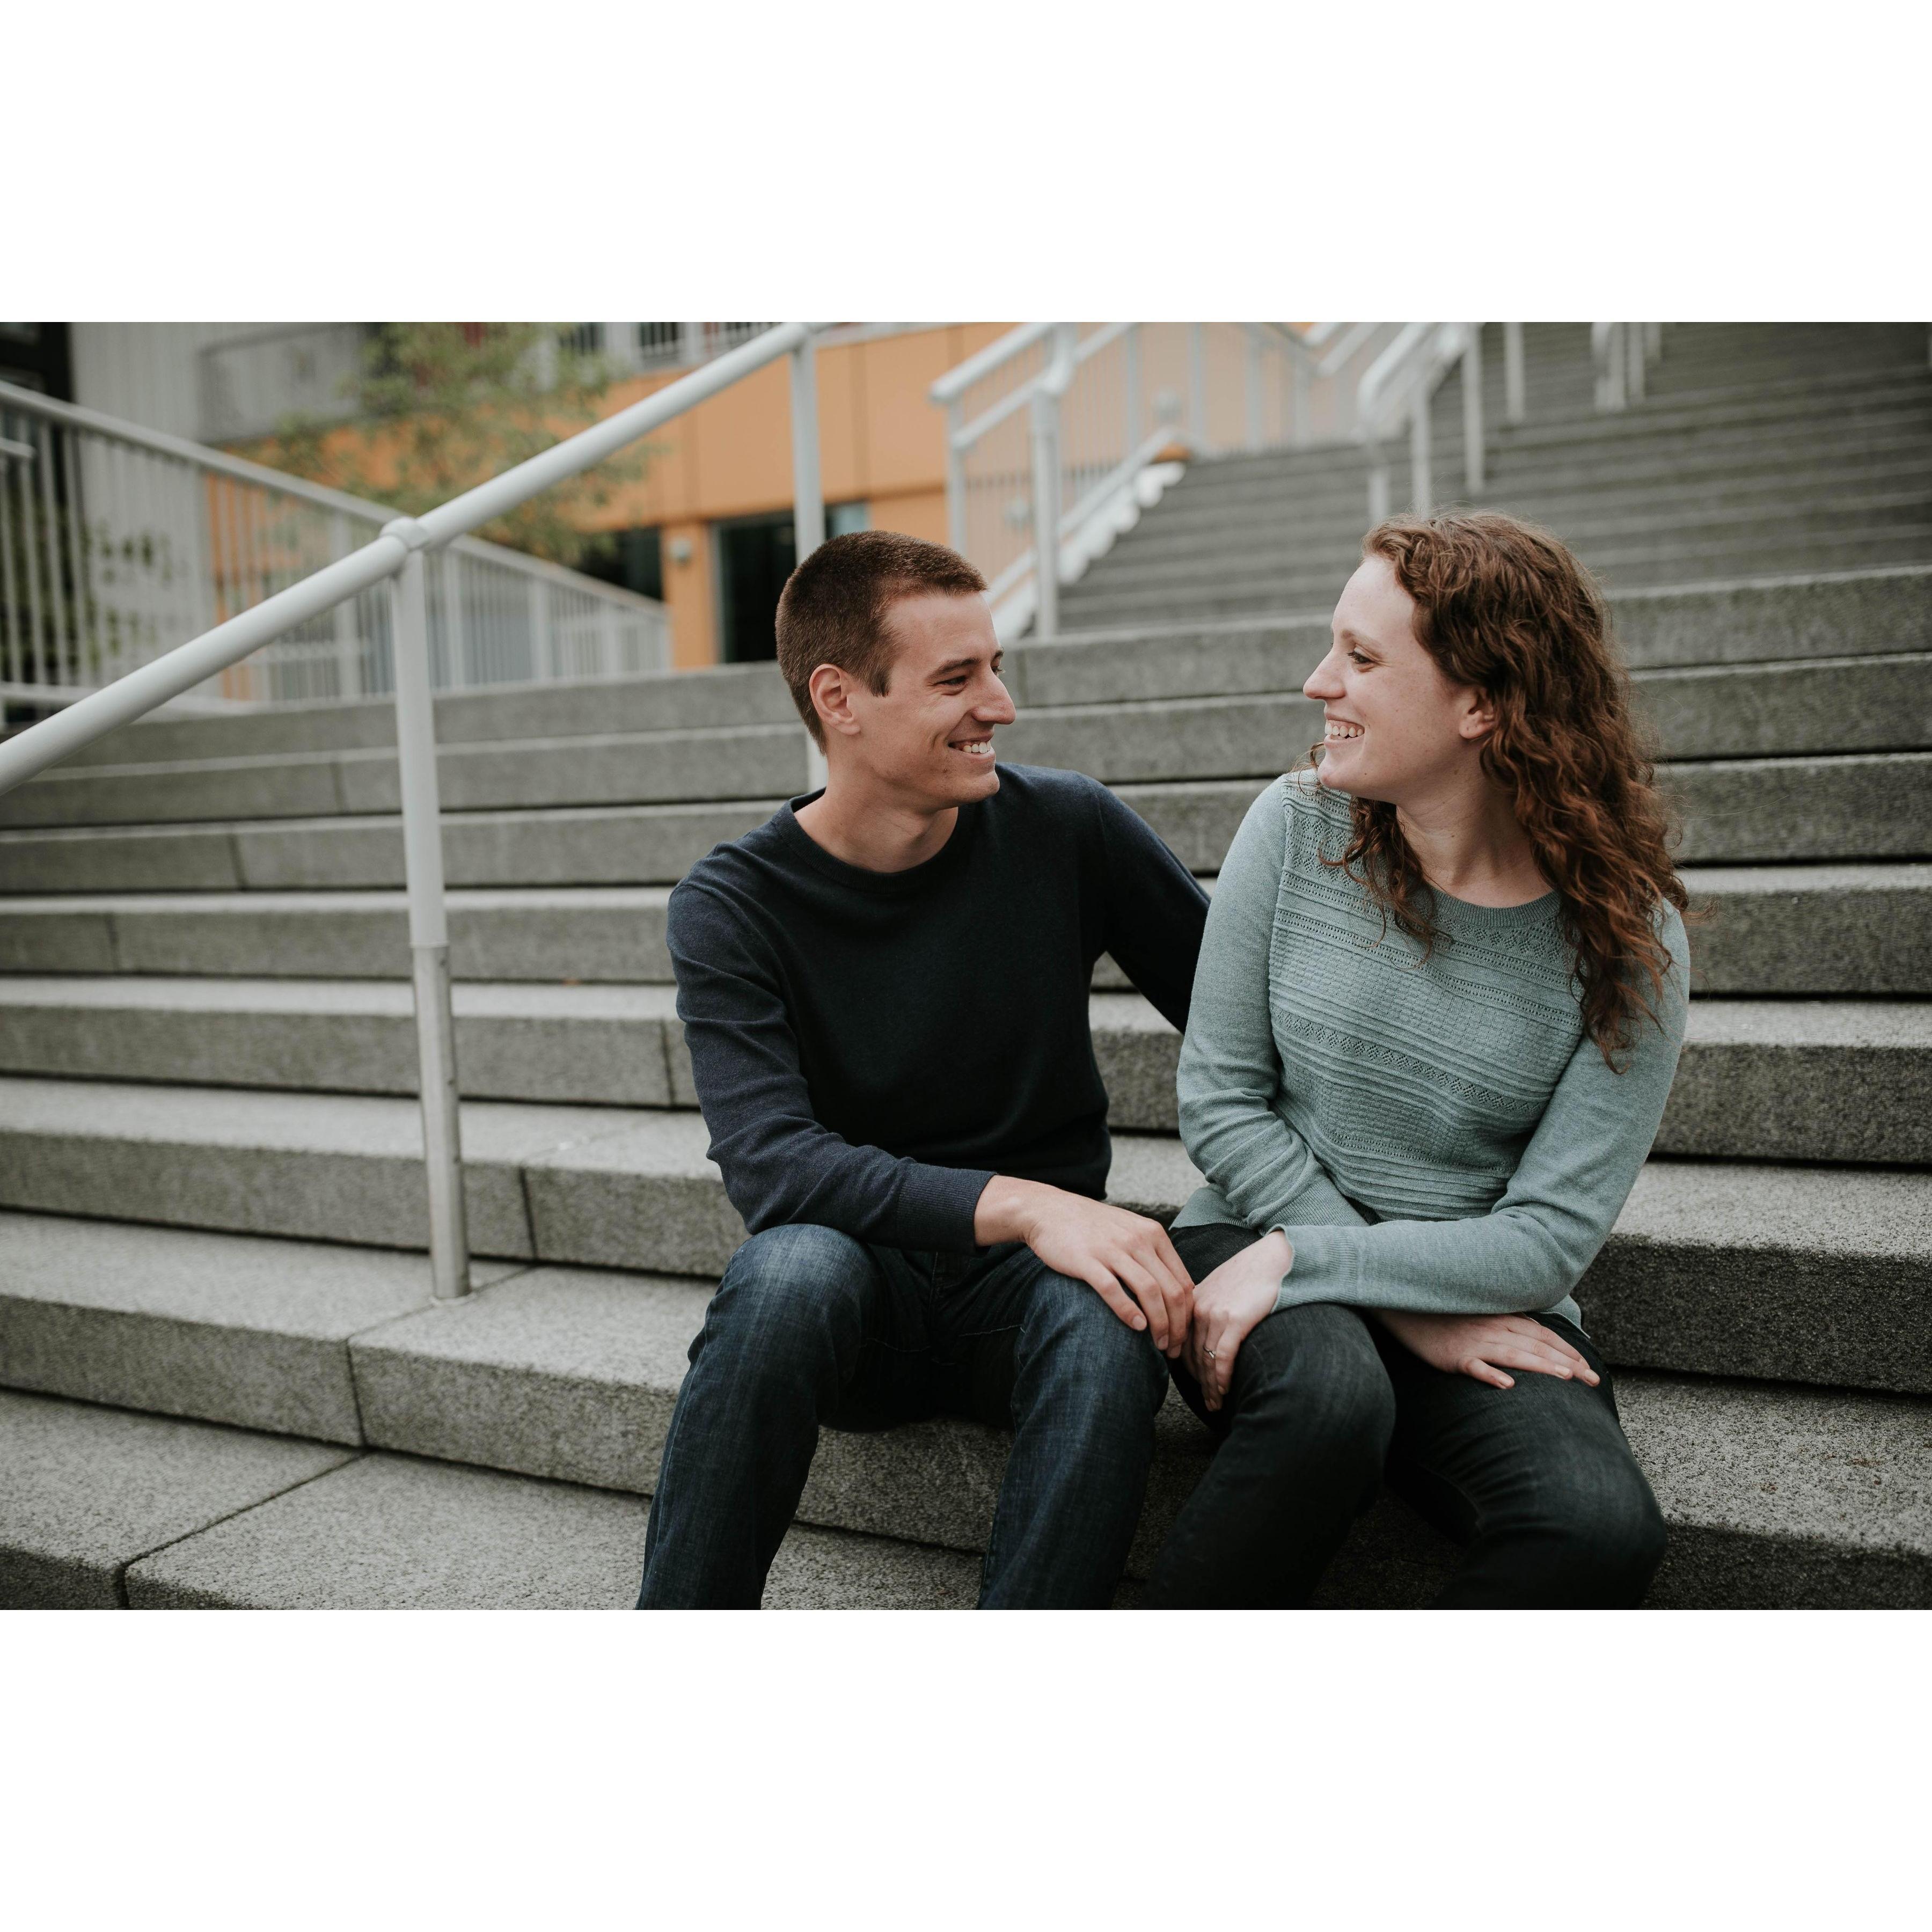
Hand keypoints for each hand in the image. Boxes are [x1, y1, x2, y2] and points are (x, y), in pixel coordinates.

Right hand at [975, 1177, 1193, 1355]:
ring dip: (1159, 1323)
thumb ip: (1153, 1254)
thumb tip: (1176, 1291)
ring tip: (1158, 1344)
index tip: (1182, 1336)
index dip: (1187, 1315)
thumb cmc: (1093, 1226)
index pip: (1183, 1282)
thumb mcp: (1131, 1230)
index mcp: (1153, 1234)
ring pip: (1149, 1291)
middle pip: (1171, 1290)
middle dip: (1177, 1326)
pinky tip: (1136, 1326)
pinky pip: (1113, 1289)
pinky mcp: (1087, 1260)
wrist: (1050, 1210)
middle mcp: (1138, 1240)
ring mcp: (1112, 1249)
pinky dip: (1128, 1311)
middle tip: (1173, 1349)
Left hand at [1185, 1231, 1291, 1410]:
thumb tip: (1208, 1334)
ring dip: (1211, 1386)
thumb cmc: (1254, 1273)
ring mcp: (1215, 1314)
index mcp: (1193, 1301)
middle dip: (1200, 1383)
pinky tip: (1224, 1390)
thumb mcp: (1222, 1287)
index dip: (1188, 1367)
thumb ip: (1210, 1307)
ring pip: (1207, 1360)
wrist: (1276, 1258)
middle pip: (1194, 1355)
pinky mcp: (1234, 1320)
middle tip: (1208, 1403)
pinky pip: (1223, 1356)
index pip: (1183, 1342)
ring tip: (1216, 1404)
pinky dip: (1222, 1377)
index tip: (1197, 1384)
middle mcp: (1199, 1308)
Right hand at [1373, 1310, 1600, 1390]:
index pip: (1544, 1335)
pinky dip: (1491, 1375)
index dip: (1569, 1351)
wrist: (1407, 1308)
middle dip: (1569, 1363)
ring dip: (1541, 1365)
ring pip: (1514, 1354)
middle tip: (1593, 1381)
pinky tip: (1506, 1386)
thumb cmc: (1446, 1313)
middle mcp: (1494, 1328)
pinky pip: (1475, 1366)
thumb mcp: (1482, 1313)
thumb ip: (1508, 1322)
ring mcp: (1474, 1342)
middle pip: (1538, 1345)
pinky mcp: (1454, 1356)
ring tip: (1565, 1378)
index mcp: (1503, 1318)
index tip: (1590, 1369)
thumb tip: (1536, 1335)